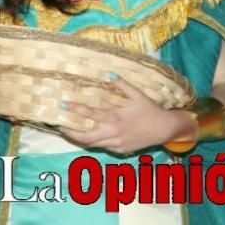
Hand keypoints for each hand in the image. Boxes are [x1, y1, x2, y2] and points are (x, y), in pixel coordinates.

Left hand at [60, 76, 192, 154]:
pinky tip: (89, 136)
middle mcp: (114, 133)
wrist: (164, 129)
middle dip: (70, 133)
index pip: (91, 114)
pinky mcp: (120, 150)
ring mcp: (116, 144)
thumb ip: (122, 85)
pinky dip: (94, 142)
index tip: (63, 104)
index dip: (76, 108)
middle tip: (60, 126)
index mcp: (116, 118)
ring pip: (92, 144)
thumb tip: (109, 74)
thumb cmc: (151, 110)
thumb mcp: (138, 95)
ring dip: (80, 139)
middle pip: (86, 137)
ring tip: (69, 131)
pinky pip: (103, 147)